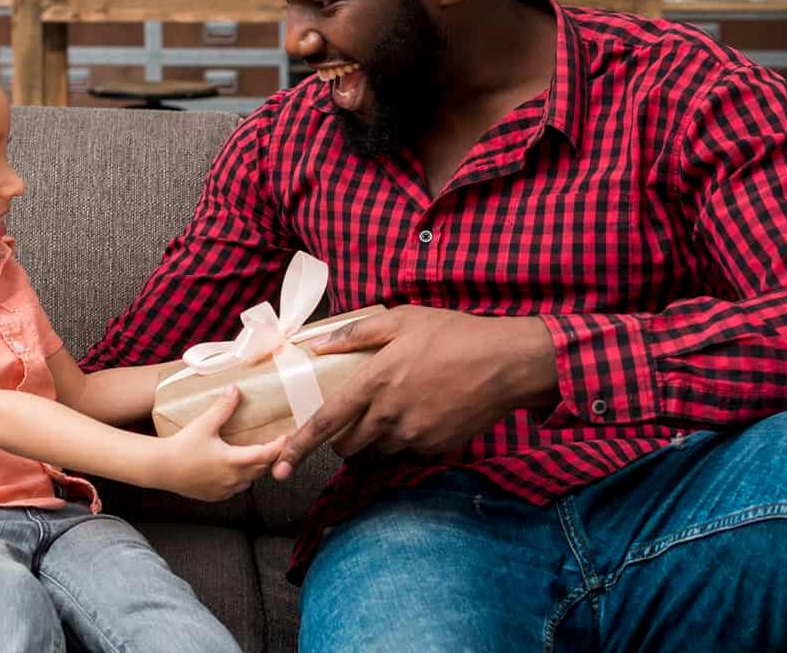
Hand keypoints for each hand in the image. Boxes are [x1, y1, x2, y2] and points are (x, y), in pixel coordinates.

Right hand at [159, 385, 286, 501]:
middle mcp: (232, 478)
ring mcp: (224, 490)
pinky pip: (236, 489)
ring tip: (256, 454)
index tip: (285, 437)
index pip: (266, 455)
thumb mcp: (204, 424)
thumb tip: (235, 389)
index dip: (279, 446)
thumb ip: (222, 407)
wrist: (160, 468)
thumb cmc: (181, 446)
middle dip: (269, 456)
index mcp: (233, 461)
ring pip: (250, 480)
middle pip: (261, 468)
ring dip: (256, 469)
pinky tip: (236, 468)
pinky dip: (241, 478)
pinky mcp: (215, 496)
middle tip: (274, 443)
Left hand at [271, 307, 555, 479]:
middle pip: (347, 444)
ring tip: (400, 403)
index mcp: (374, 383)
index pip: (325, 423)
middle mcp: (389, 415)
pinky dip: (408, 435)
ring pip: (378, 448)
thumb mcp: (403, 320)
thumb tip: (319, 344)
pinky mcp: (435, 446)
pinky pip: (409, 448)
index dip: (298, 447)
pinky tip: (427, 409)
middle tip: (355, 414)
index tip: (278, 467)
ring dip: (377, 435)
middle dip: (342, 436)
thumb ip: (357, 333)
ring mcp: (413, 435)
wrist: (507, 363)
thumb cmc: (455, 334)